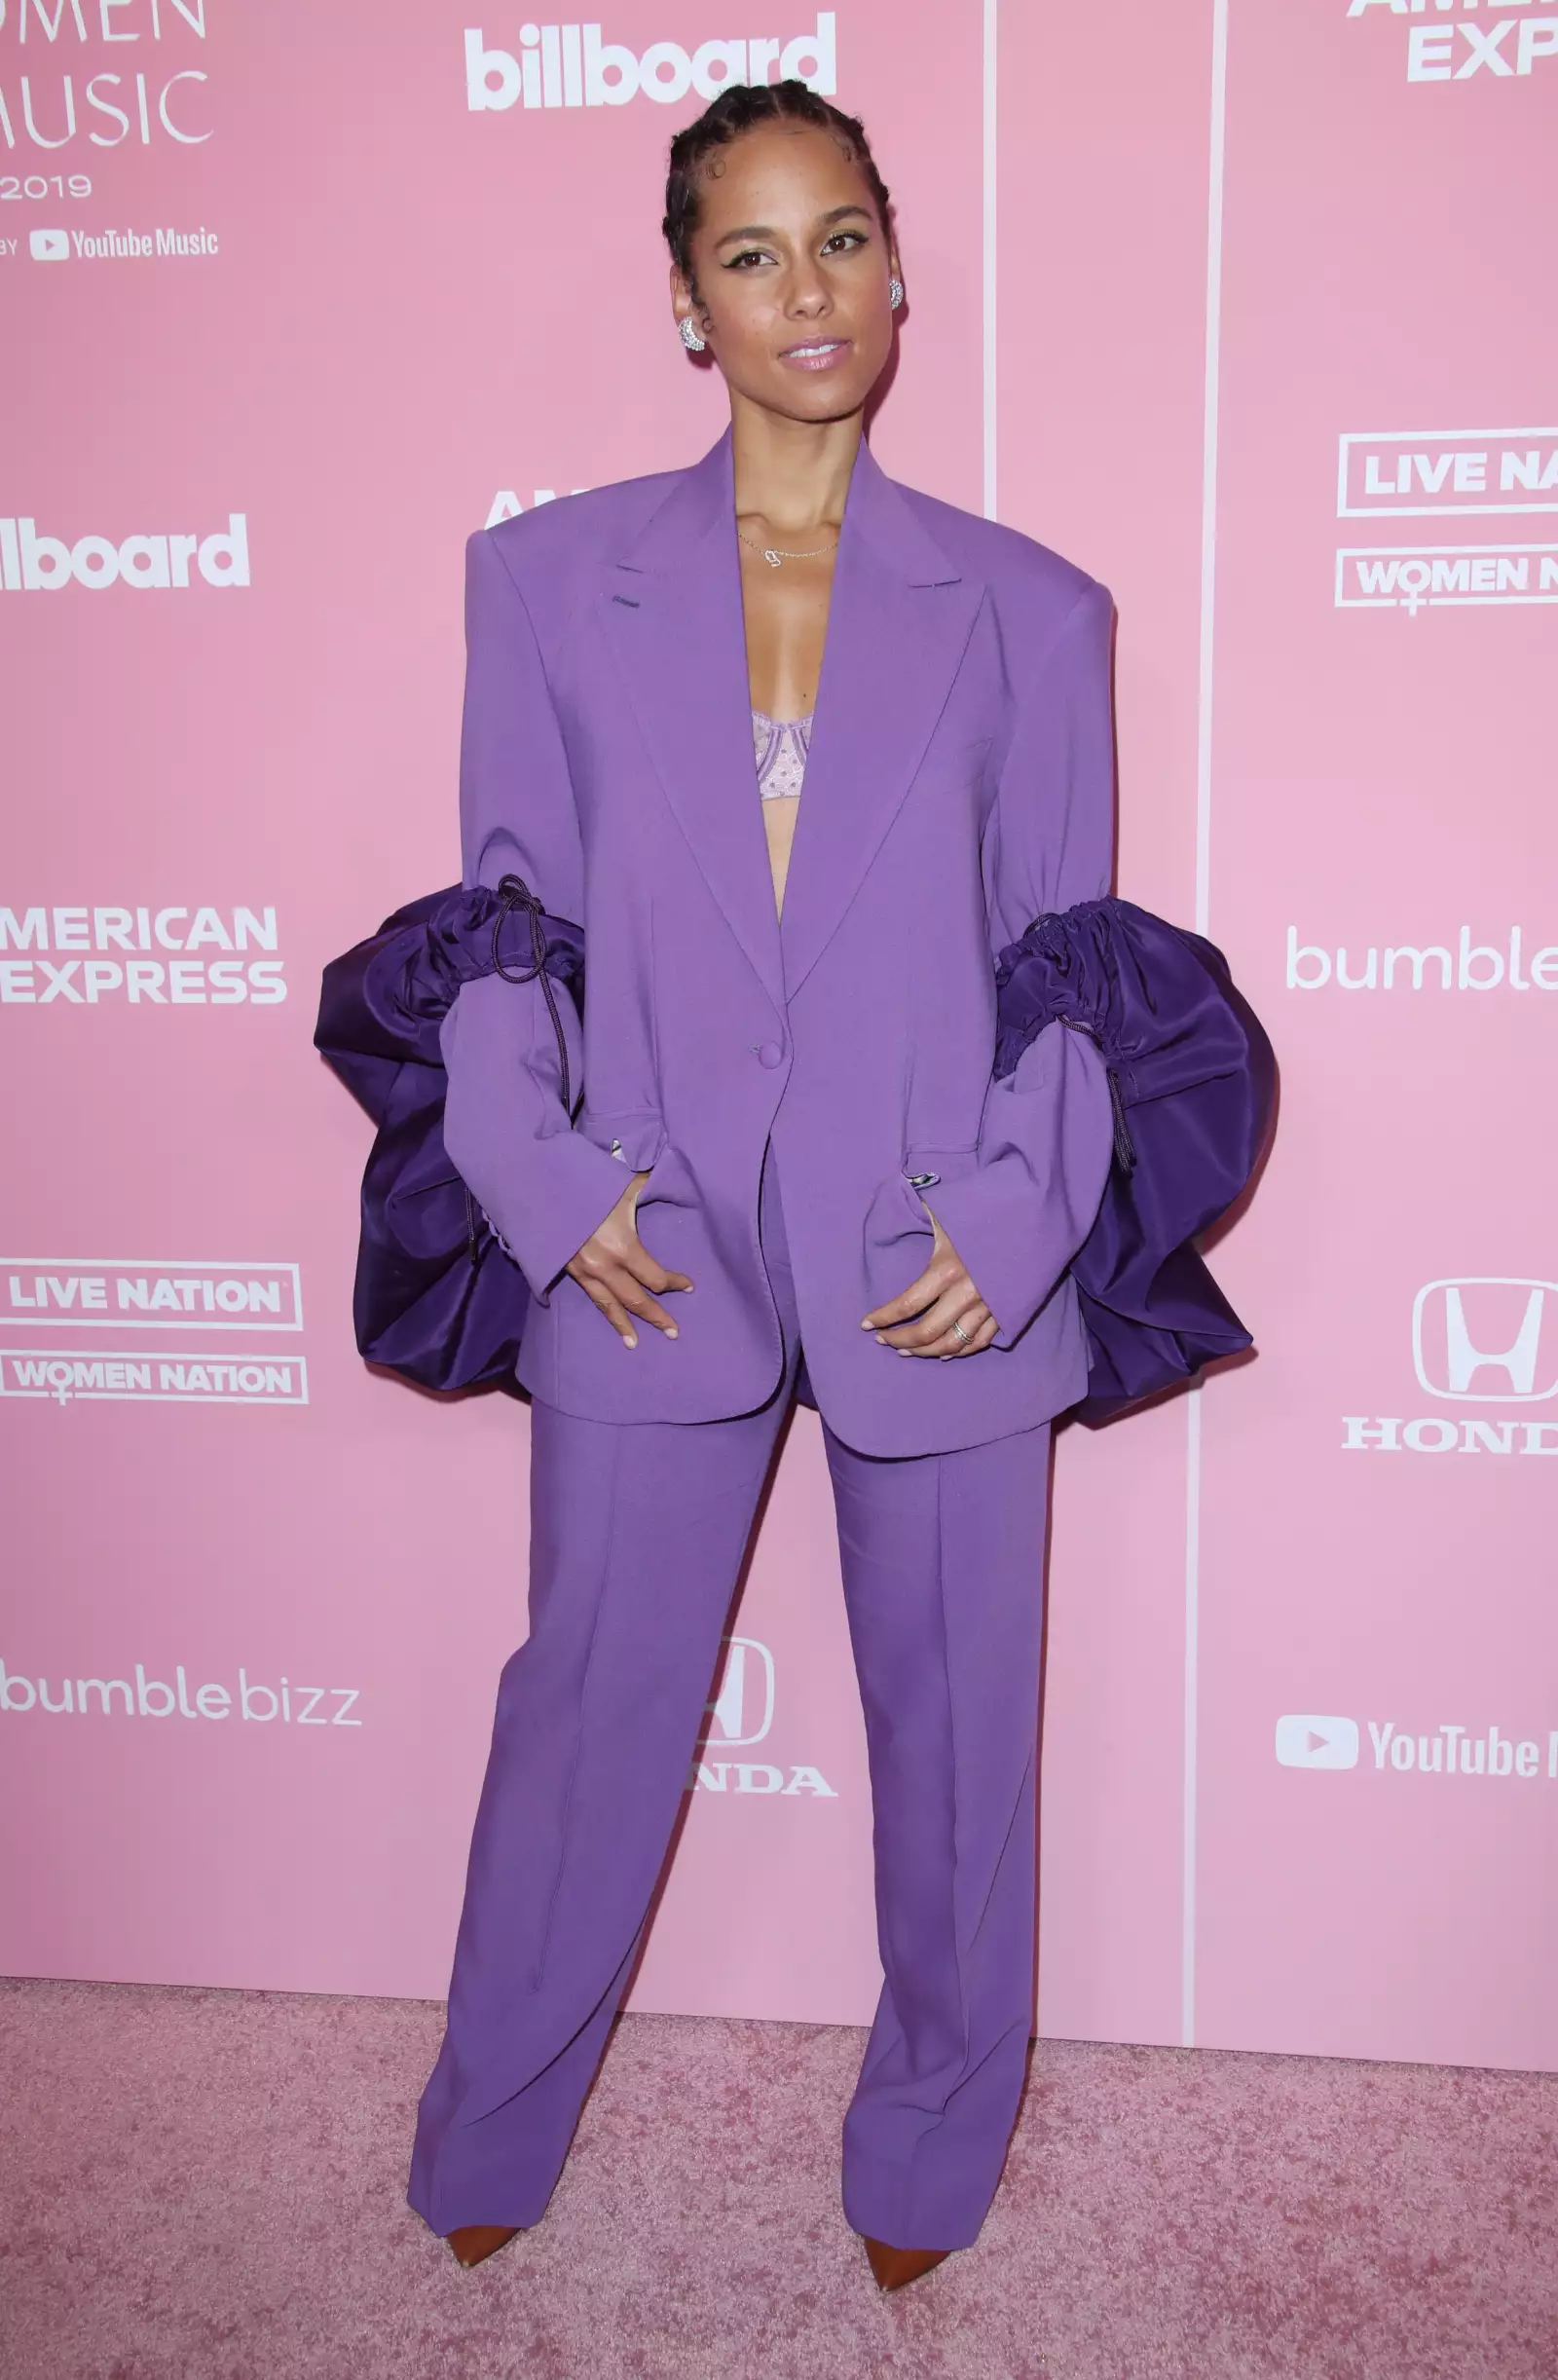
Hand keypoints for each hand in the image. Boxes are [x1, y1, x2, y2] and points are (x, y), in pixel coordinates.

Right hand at [566, 1171, 691, 1348]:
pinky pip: (592, 1298)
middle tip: (673, 1332)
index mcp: (623, 1247)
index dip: (674, 1283)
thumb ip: (650, 1185)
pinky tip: (610, 1321)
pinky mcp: (569, 1272)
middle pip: (637, 1301)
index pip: (656, 1278)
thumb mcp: (624, 1185)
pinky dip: (604, 1312)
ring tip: (636, 1344)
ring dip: (626, 1326)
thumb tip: (673, 1178)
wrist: (540, 1190)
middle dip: (657, 1317)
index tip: (688, 1286)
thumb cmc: (587, 1184)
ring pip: (610, 1307)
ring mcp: (584, 1273)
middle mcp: (605, 1267)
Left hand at [861, 1204, 997, 1358]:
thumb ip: (921, 1211)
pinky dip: (959, 1351)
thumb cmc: (986, 1211)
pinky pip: (979, 1342)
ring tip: (906, 1351)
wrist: (1035, 1217)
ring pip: (952, 1344)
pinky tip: (943, 1352)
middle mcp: (967, 1293)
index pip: (907, 1304)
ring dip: (926, 1352)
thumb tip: (898, 1197)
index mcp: (947, 1269)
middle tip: (883, 1340)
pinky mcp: (1005, 1311)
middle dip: (900, 1341)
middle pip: (926, 1332)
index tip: (866, 1324)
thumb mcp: (949, 1211)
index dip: (883, 1318)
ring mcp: (989, 1306)